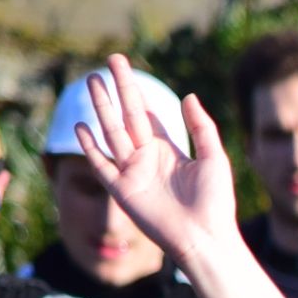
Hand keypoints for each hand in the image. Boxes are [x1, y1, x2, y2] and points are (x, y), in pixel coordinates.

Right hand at [71, 53, 240, 268]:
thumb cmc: (215, 202)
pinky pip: (101, 165)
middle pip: (128, 116)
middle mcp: (147, 159)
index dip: (137, 93)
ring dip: (102, 106)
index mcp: (168, 151)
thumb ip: (201, 127)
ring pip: (112, 132)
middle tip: (110, 59)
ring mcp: (132, 174)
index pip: (147, 115)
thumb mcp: (214, 158)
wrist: (205, 238)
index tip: (125, 69)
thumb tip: (188, 95)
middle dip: (119, 88)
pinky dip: (90, 147)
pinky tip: (81, 126)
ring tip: (93, 80)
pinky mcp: (122, 191)